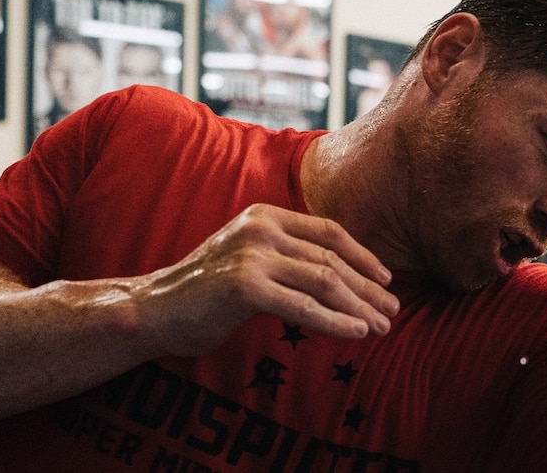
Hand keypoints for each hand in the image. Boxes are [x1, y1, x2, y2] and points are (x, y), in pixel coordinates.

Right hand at [134, 203, 397, 356]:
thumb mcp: (250, 259)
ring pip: (324, 282)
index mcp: (266, 215)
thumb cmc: (206, 291)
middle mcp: (261, 228)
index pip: (328, 231)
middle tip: (392, 311)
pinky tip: (357, 332)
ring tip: (381, 327)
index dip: (363, 255)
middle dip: (367, 288)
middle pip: (331, 259)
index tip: (386, 280)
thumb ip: (288, 257)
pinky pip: (302, 307)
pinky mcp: (245, 287)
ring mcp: (253, 255)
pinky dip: (335, 321)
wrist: (154, 309)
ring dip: (359, 306)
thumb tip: (342, 277)